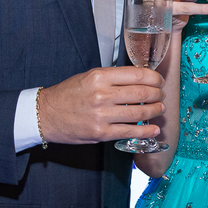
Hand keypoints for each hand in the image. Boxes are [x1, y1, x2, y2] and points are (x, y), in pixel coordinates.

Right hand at [38, 66, 164, 143]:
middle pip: (142, 93)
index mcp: (100, 77)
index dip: (154, 78)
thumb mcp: (89, 77)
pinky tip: (154, 129)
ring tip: (159, 108)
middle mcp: (102, 95)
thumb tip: (140, 79)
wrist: (46, 114)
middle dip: (157, 94)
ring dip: (155, 111)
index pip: (137, 75)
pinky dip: (146, 131)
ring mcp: (102, 115)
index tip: (159, 80)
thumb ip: (113, 78)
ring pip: (139, 113)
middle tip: (161, 95)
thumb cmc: (68, 94)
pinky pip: (130, 131)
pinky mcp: (101, 133)